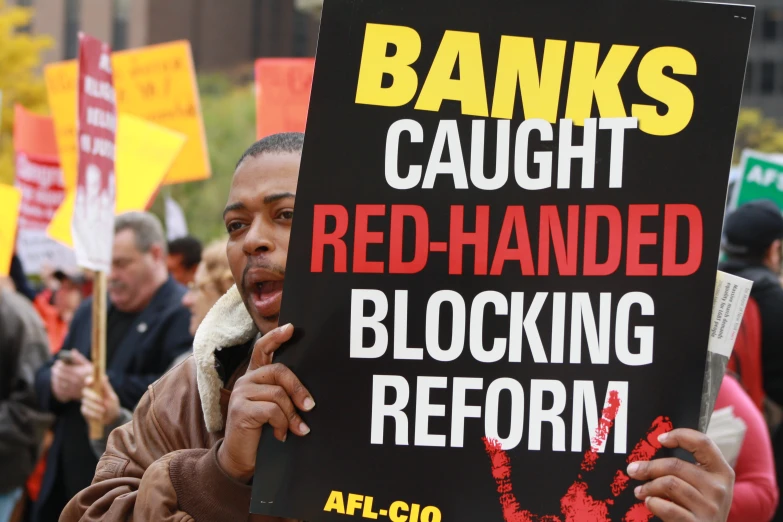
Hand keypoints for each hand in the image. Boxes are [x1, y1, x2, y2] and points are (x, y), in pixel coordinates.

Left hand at [51, 349, 93, 402]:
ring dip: (55, 377)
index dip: (60, 365)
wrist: (96, 391)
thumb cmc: (92, 375)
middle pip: (61, 375)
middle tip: (54, 367)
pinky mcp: (70, 395)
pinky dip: (56, 385)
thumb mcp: (89, 366)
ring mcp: (73, 390)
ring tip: (54, 373)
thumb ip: (79, 359)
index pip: (66, 368)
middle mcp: (76, 382)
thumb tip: (72, 351)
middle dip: (56, 371)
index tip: (58, 362)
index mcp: (81, 373)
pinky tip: (56, 381)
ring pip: (59, 382)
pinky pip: (60, 390)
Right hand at [81, 374, 120, 425]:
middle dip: (93, 397)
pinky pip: (85, 410)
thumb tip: (104, 377)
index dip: (88, 380)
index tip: (91, 382)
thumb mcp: (111, 397)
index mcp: (96, 388)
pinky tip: (100, 416)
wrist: (111, 418)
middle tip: (101, 402)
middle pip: (85, 392)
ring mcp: (86, 402)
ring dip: (95, 407)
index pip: (89, 381)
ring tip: (104, 410)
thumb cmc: (112, 405)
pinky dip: (93, 413)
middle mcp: (89, 394)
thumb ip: (106, 388)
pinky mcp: (84, 410)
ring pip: (85, 402)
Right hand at [217, 324, 314, 481]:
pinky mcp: (240, 409)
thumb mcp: (275, 409)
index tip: (291, 328)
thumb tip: (309, 395)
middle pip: (280, 371)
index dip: (276, 337)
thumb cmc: (263, 431)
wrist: (241, 458)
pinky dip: (282, 424)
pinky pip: (272, 410)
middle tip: (310, 406)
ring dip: (292, 415)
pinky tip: (281, 434)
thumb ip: (284, 394)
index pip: (263, 349)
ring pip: (278, 394)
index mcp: (255, 376)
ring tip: (296, 429)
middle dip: (299, 389)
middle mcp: (246, 380)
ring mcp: (240, 393)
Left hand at [628, 429, 734, 520]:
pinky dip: (653, 503)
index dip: (680, 435)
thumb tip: (656, 448)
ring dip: (648, 486)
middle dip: (649, 467)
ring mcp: (710, 508)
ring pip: (669, 484)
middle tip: (633, 470)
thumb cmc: (701, 508)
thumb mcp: (704, 487)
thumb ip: (689, 469)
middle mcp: (719, 488)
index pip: (703, 442)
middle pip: (676, 465)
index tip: (660, 439)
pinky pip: (668, 507)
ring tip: (640, 491)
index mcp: (722, 472)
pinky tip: (650, 503)